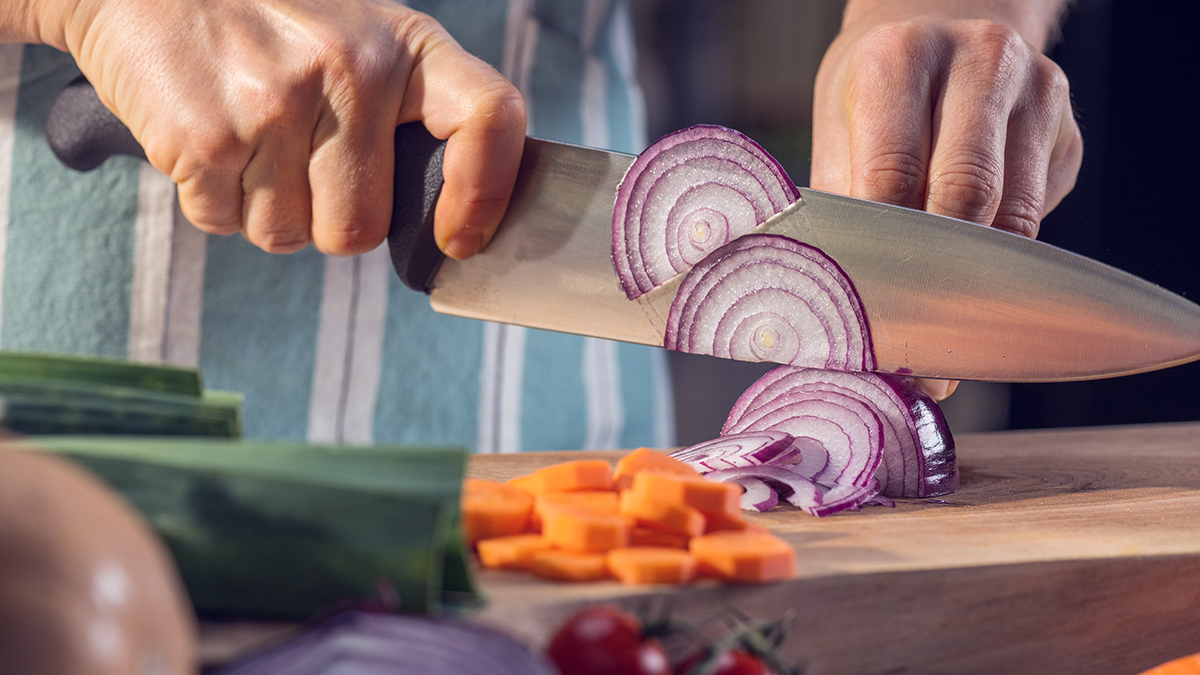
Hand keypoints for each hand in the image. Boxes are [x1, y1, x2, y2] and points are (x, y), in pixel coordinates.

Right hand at [51, 0, 524, 257]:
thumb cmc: (268, 19)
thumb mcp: (360, 34)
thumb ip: (410, 107)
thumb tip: (449, 211)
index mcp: (404, 44)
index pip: (489, 119)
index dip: (485, 195)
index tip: (458, 239)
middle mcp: (350, 68)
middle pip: (361, 228)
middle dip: (327, 217)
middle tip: (296, 160)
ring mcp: (276, 103)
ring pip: (288, 236)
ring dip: (265, 209)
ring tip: (248, 137)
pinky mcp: (207, 136)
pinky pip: (224, 224)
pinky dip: (214, 201)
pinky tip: (210, 140)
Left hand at [811, 12, 1082, 398]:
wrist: (939, 27)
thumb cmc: (874, 96)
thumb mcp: (838, 130)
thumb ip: (841, 211)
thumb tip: (844, 312)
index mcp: (902, 58)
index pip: (893, 172)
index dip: (883, 253)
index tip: (874, 315)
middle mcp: (979, 61)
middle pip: (968, 193)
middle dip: (939, 278)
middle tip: (918, 348)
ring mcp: (1038, 93)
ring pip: (1015, 216)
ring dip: (977, 281)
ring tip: (942, 330)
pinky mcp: (1068, 134)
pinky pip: (1038, 217)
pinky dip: (1003, 261)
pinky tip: (971, 276)